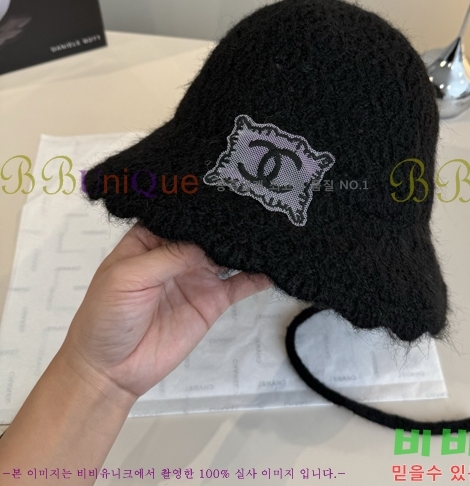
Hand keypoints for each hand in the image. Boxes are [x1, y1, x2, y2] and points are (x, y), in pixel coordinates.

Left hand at [59, 223, 271, 399]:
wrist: (112, 370)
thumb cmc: (106, 316)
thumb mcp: (128, 278)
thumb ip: (168, 256)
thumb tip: (208, 241)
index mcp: (150, 240)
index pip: (180, 215)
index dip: (200, 203)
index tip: (227, 187)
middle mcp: (177, 253)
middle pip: (208, 232)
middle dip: (230, 221)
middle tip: (259, 203)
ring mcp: (198, 276)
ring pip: (228, 255)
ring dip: (247, 245)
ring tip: (271, 229)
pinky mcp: (213, 301)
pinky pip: (240, 285)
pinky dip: (258, 276)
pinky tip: (274, 265)